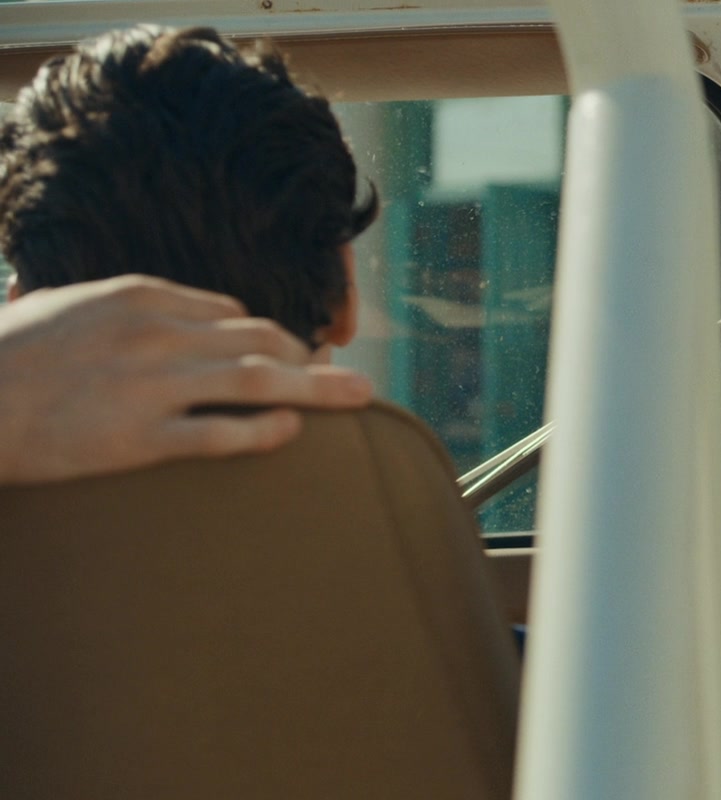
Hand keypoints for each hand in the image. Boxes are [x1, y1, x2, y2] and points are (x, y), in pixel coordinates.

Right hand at [0, 275, 374, 483]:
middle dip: (314, 362)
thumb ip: (131, 311)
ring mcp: (149, 386)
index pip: (235, 314)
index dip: (276, 338)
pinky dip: (262, 432)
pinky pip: (215, 433)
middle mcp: (156, 335)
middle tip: (354, 381)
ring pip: (256, 382)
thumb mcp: (73, 309)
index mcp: (142, 299)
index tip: (303, 357)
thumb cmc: (8, 356)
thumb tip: (186, 317)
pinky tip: (294, 434)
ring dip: (318, 389)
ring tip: (361, 400)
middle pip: (261, 342)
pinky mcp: (135, 437)